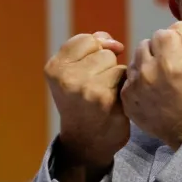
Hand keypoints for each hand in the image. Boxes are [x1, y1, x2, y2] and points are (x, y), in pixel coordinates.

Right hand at [44, 31, 128, 168]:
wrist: (86, 141)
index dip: (96, 50)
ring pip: (117, 65)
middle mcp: (68, 78)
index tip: (91, 68)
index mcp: (55, 68)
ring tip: (105, 95)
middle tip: (95, 88)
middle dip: (106, 67)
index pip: (87, 40)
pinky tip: (116, 102)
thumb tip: (113, 42)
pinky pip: (127, 79)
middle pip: (105, 53)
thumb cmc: (82, 101)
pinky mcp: (108, 100)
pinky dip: (125, 88)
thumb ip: (89, 49)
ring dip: (117, 78)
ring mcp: (88, 89)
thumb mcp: (73, 73)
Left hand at [121, 22, 181, 149]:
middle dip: (159, 52)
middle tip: (173, 69)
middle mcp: (148, 71)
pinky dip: (140, 81)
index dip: (176, 43)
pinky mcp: (127, 99)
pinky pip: (129, 78)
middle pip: (145, 43)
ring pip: (136, 60)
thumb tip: (170, 29)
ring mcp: (134, 86)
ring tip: (163, 80)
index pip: (163, 33)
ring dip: (148, 65)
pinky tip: (155, 91)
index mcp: (169, 60)